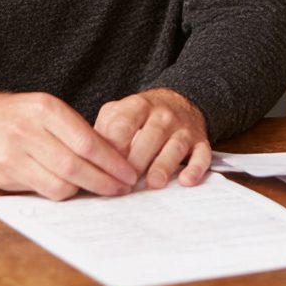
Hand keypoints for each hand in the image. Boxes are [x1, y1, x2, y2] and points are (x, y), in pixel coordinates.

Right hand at [0, 88, 136, 199]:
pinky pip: (42, 190)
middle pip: (77, 164)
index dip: (111, 160)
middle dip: (105, 180)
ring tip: (102, 191)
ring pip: (61, 182)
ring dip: (86, 190)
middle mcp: (30, 130)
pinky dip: (62, 193)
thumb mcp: (43, 110)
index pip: (88, 140)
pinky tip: (74, 191)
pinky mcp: (4, 173)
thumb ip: (72, 129)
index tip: (128, 172)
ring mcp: (14, 153)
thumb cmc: (13, 116)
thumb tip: (111, 155)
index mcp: (46, 109)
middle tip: (123, 188)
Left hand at [94, 88, 210, 188]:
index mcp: (137, 106)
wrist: (179, 100)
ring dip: (164, 165)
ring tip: (153, 183)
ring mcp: (182, 128)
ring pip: (175, 145)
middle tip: (125, 184)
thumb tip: (82, 162)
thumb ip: (103, 133)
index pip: (122, 126)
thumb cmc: (142, 116)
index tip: (104, 170)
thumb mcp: (119, 113)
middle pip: (150, 136)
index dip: (112, 150)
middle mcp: (162, 115)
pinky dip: (196, 168)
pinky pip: (202, 154)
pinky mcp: (200, 141)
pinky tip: (186, 180)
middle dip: (137, 161)